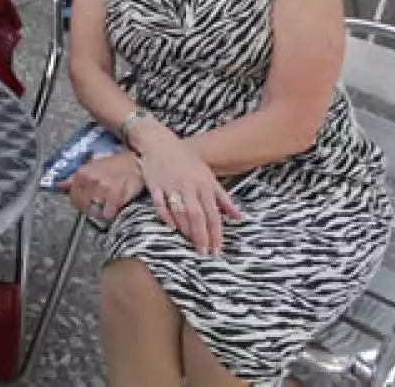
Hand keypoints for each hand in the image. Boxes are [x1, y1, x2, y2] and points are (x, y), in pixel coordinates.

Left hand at [60, 152, 143, 220]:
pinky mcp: (117, 197)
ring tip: (105, 206)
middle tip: (96, 206)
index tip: (83, 203)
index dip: (77, 202)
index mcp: (83, 173)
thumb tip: (60, 186)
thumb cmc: (115, 163)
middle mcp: (91, 181)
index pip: (73, 196)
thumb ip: (75, 177)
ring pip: (94, 211)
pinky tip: (114, 207)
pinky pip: (108, 214)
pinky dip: (110, 213)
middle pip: (82, 205)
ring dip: (99, 212)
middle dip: (88, 208)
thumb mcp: (92, 165)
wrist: (136, 163)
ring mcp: (104, 190)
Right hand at [134, 130, 242, 255]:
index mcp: (204, 184)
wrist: (160, 142)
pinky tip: (171, 227)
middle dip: (201, 235)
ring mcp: (171, 184)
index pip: (213, 213)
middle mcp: (188, 185)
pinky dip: (165, 215)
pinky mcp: (155, 184)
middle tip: (203, 252)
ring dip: (186, 229)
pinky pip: (160, 203)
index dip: (216, 233)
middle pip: (197, 215)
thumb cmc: (187, 161)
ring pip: (180, 211)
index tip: (217, 250)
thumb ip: (223, 198)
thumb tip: (239, 217)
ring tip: (191, 243)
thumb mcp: (209, 176)